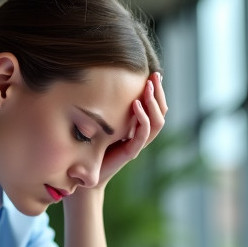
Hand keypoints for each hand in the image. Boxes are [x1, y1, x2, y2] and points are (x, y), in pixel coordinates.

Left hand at [96, 71, 167, 188]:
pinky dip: (142, 119)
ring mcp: (137, 145)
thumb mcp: (104, 121)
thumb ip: (112, 107)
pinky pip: (142, 135)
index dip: (158, 91)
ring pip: (157, 123)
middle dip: (159, 93)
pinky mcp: (130, 152)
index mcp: (139, 128)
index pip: (157, 108)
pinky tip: (136, 104)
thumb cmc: (93, 145)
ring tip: (147, 87)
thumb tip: (109, 81)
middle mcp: (142, 136)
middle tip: (154, 76)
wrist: (86, 172)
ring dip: (153, 103)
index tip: (154, 73)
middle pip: (161, 113)